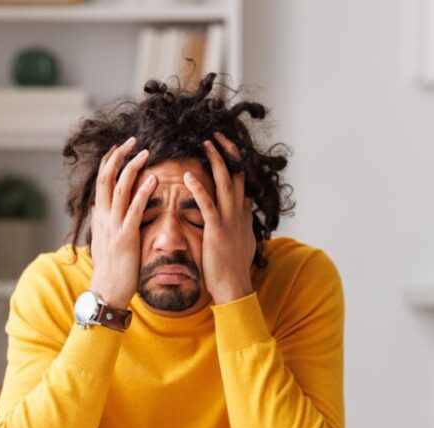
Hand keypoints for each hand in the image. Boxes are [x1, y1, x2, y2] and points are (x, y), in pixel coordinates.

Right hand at [89, 137, 157, 309]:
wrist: (107, 292)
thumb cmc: (110, 269)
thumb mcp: (102, 241)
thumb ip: (100, 222)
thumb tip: (95, 207)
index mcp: (100, 216)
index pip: (101, 180)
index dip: (109, 161)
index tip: (119, 145)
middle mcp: (104, 217)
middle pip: (107, 177)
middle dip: (119, 156)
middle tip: (133, 139)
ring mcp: (114, 226)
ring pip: (119, 188)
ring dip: (132, 168)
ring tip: (145, 152)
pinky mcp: (126, 237)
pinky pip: (134, 210)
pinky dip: (143, 193)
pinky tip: (154, 180)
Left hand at [182, 132, 254, 304]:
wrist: (234, 288)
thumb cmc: (232, 268)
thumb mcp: (241, 240)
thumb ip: (242, 223)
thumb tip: (245, 211)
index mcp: (243, 214)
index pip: (241, 180)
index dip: (235, 161)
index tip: (225, 145)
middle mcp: (240, 213)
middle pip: (237, 174)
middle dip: (227, 151)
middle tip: (216, 134)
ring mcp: (230, 221)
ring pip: (225, 183)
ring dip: (216, 161)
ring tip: (206, 143)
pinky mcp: (217, 231)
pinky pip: (208, 205)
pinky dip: (198, 188)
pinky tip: (188, 175)